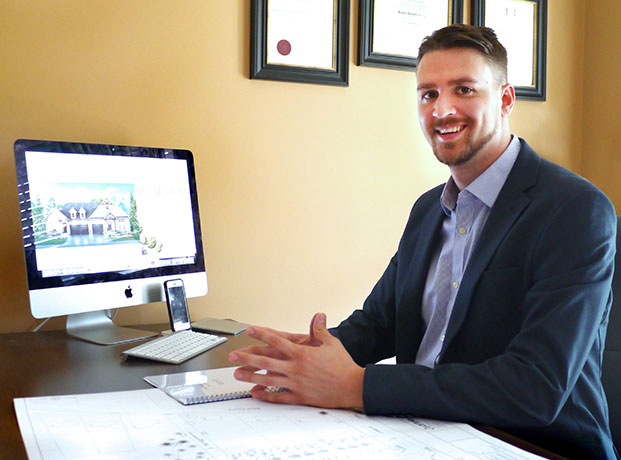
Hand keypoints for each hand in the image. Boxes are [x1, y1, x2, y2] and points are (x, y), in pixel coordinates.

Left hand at [228, 313, 363, 410]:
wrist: (352, 386)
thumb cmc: (343, 364)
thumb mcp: (331, 343)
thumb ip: (320, 330)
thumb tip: (318, 315)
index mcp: (301, 353)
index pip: (277, 341)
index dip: (262, 335)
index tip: (250, 330)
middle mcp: (295, 368)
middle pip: (265, 361)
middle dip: (247, 358)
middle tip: (232, 356)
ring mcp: (296, 383)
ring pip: (268, 380)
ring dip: (250, 377)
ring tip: (237, 374)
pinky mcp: (300, 397)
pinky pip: (279, 396)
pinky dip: (266, 395)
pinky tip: (255, 393)